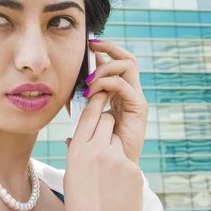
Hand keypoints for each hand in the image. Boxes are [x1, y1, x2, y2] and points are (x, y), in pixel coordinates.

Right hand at [64, 92, 142, 210]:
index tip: (98, 95)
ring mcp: (116, 159)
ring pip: (118, 137)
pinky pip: (128, 158)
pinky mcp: (133, 170)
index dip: (94, 102)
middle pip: (106, 119)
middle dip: (106, 123)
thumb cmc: (82, 206)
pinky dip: (124, 167)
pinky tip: (118, 186)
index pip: (87, 115)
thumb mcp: (72, 175)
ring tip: (109, 172)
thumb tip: (77, 136)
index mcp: (76, 152)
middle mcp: (96, 151)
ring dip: (115, 146)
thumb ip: (77, 151)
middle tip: (104, 137)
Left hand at [83, 39, 147, 163]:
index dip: (104, 51)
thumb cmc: (95, 143)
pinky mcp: (138, 108)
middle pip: (127, 58)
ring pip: (128, 65)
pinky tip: (92, 92)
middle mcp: (130, 92)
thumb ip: (81, 98)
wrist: (109, 167)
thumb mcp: (83, 113)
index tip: (88, 43)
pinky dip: (107, 83)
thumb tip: (71, 81)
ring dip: (104, 68)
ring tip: (88, 80)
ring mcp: (136, 99)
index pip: (116, 62)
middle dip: (110, 48)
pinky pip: (124, 85)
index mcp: (119, 92)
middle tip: (92, 46)